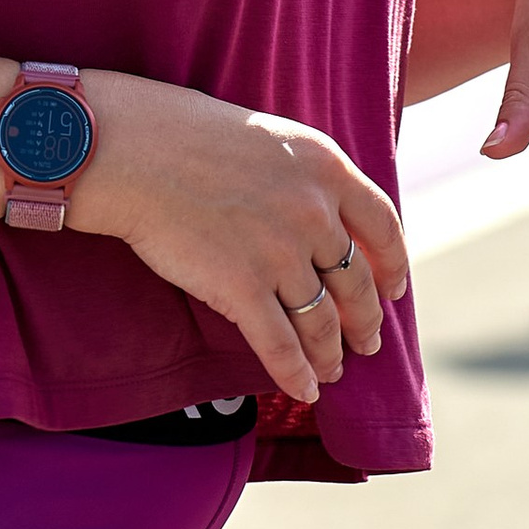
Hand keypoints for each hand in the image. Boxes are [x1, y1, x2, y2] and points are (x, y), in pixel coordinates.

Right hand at [69, 76, 409, 406]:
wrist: (134, 151)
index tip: (395, 289)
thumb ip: (308, 179)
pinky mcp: (240, 288)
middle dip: (366, 320)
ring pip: (321, 321)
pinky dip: (296, 374)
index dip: (394, 265)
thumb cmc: (189, 138)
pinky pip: (280, 345)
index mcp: (326, 168)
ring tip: (332, 369)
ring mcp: (279, 253)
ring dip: (331, 353)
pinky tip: (305, 391)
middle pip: (356, 282)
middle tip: (367, 342)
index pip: (382, 226)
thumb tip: (328, 223)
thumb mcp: (272, 140)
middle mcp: (313, 212)